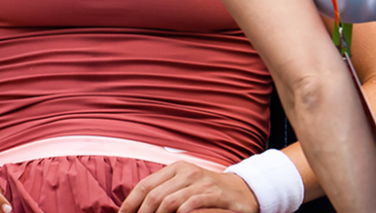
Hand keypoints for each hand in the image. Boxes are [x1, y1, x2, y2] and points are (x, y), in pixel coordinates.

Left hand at [120, 161, 257, 212]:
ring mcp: (201, 183)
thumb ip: (164, 191)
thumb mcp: (185, 186)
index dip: (130, 203)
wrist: (245, 191)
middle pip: (154, 196)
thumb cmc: (209, 192)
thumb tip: (137, 207)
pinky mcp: (215, 194)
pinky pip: (190, 206)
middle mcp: (187, 172)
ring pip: (169, 202)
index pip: (145, 186)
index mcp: (175, 168)